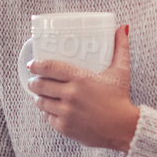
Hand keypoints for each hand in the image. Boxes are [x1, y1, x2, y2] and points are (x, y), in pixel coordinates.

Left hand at [26, 24, 139, 150]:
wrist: (123, 128)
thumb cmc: (121, 99)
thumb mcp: (121, 71)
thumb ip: (120, 48)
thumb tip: (122, 28)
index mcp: (81, 78)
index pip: (49, 67)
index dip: (37, 65)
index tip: (33, 64)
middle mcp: (71, 95)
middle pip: (40, 85)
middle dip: (33, 82)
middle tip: (34, 80)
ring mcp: (66, 112)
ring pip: (41, 102)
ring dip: (38, 97)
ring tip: (40, 94)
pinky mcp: (65, 127)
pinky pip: (48, 117)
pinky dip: (47, 112)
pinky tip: (49, 108)